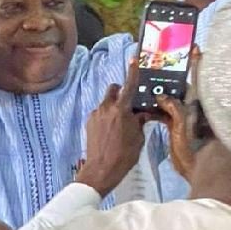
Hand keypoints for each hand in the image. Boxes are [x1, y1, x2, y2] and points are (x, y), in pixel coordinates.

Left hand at [75, 59, 146, 196]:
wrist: (101, 170)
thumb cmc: (124, 155)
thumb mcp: (138, 138)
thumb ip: (139, 122)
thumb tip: (141, 114)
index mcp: (121, 110)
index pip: (128, 86)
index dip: (132, 72)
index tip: (134, 60)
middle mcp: (106, 108)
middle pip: (113, 90)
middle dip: (120, 92)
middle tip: (128, 105)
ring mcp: (95, 114)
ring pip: (106, 103)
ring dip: (114, 107)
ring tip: (120, 124)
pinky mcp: (89, 122)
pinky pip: (100, 113)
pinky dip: (106, 117)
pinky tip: (111, 132)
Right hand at [147, 47, 199, 179]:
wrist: (199, 171)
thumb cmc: (196, 147)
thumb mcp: (183, 125)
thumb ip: (174, 108)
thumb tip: (162, 97)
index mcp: (199, 102)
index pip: (199, 77)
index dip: (197, 61)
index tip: (194, 46)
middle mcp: (194, 106)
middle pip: (183, 85)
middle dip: (171, 75)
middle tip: (158, 64)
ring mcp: (186, 115)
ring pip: (173, 98)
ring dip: (161, 92)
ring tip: (146, 83)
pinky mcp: (177, 125)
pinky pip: (166, 111)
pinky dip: (157, 107)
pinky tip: (146, 105)